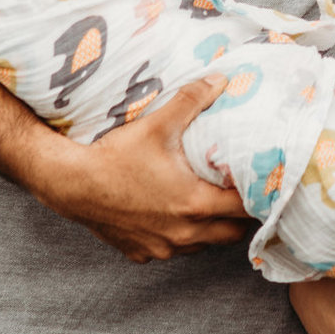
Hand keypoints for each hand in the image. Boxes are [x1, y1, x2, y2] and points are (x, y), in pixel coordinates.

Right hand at [37, 76, 256, 261]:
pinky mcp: (140, 253)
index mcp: (194, 204)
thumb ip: (193, 100)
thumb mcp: (158, 124)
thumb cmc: (116, 157)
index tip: (262, 183)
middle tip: (238, 193)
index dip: (257, 196)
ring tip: (206, 203)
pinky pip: (170, 250)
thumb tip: (221, 80)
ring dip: (209, 228)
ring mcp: (161, 248)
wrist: (72, 184)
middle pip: (230, 235)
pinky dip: (176, 237)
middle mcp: (183, 233)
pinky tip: (169, 215)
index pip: (244, 209)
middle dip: (239, 217)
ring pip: (201, 245)